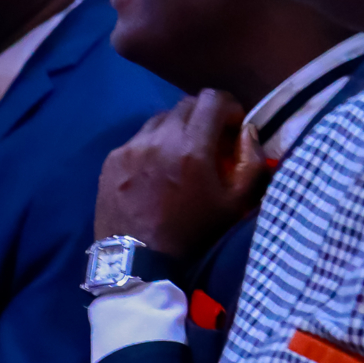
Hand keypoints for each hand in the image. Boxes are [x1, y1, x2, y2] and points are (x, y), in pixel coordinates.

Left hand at [93, 89, 266, 257]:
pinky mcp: (112, 159)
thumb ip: (251, 162)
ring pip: (160, 120)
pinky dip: (152, 147)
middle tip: (210, 144)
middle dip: (204, 118)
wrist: (138, 264)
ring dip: (177, 130)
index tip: (232, 128)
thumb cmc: (193, 235)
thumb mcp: (235, 204)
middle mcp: (159, 138)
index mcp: (192, 147)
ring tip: (180, 158)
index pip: (212, 98)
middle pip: (186, 105)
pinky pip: (138, 139)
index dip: (229, 107)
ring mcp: (131, 147)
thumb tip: (248, 132)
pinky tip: (155, 173)